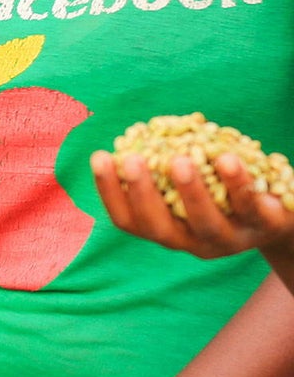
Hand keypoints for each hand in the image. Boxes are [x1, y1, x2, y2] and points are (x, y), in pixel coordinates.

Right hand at [92, 148, 293, 264]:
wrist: (283, 213)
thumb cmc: (224, 190)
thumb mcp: (193, 182)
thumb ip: (167, 166)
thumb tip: (134, 134)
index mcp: (169, 230)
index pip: (129, 220)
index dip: (110, 191)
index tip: (100, 156)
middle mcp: (194, 242)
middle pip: (161, 228)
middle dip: (143, 194)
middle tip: (132, 159)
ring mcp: (231, 239)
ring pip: (207, 223)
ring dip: (192, 191)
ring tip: (181, 158)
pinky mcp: (267, 227)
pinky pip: (253, 208)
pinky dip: (240, 185)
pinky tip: (228, 159)